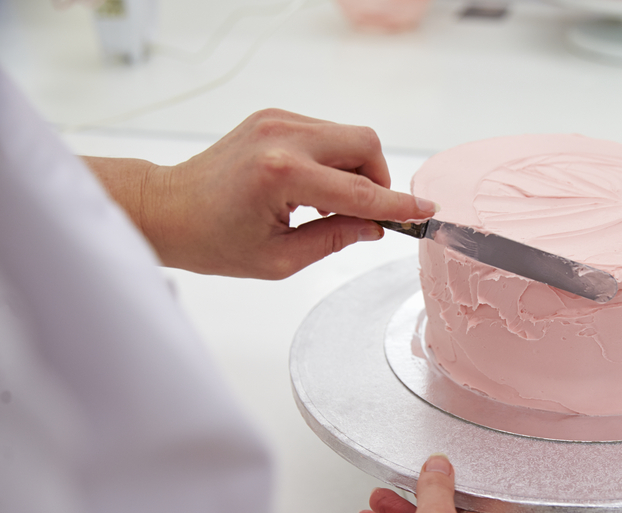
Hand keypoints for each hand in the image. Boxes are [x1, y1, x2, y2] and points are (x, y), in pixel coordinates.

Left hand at [84, 109, 436, 278]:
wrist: (169, 209)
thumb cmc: (212, 239)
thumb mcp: (279, 259)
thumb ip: (335, 239)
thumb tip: (375, 227)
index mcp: (282, 176)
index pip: (359, 192)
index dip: (397, 206)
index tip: (425, 211)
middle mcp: (282, 138)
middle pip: (364, 145)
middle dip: (377, 180)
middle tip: (364, 213)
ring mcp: (277, 121)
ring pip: (349, 136)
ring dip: (355, 170)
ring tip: (328, 204)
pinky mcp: (273, 117)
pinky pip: (326, 132)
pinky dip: (334, 160)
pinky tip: (313, 187)